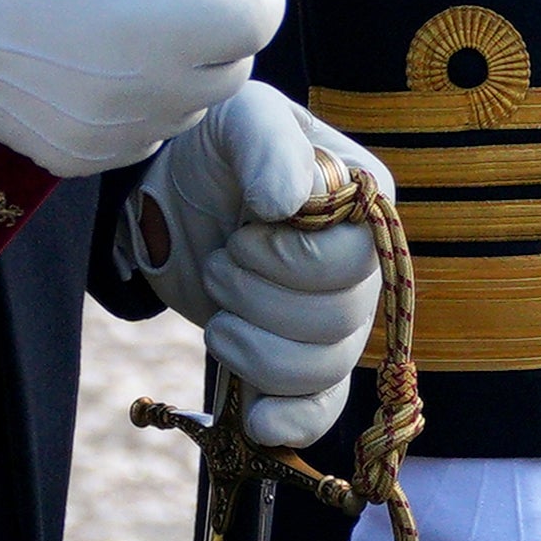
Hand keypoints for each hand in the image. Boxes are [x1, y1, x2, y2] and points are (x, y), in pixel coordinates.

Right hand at [0, 0, 282, 177]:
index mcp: (161, 21)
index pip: (261, 16)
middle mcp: (147, 90)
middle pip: (235, 65)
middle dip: (224, 24)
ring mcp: (114, 134)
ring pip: (193, 104)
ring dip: (185, 65)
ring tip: (129, 22)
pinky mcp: (81, 158)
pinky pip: (145, 131)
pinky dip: (142, 101)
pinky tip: (98, 60)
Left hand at [117, 84, 392, 444]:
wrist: (173, 201)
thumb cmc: (216, 148)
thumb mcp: (238, 118)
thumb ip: (268, 146)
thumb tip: (290, 201)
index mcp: (366, 201)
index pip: (353, 263)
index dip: (290, 261)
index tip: (246, 229)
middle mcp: (365, 266)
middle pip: (340, 322)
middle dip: (258, 299)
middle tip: (223, 261)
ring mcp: (338, 320)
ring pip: (324, 370)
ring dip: (252, 347)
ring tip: (220, 309)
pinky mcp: (303, 363)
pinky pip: (322, 411)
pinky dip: (293, 421)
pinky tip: (257, 419)